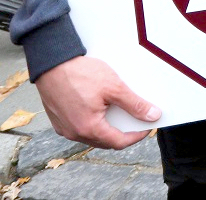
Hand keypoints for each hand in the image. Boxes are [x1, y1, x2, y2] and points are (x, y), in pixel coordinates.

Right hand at [36, 56, 159, 148]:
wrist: (51, 63)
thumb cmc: (80, 74)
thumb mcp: (114, 87)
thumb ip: (135, 104)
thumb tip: (153, 116)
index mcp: (89, 129)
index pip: (119, 142)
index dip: (136, 136)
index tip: (147, 127)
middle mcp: (74, 133)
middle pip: (105, 141)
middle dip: (122, 133)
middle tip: (136, 120)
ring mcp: (64, 127)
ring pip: (92, 135)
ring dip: (107, 128)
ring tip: (120, 113)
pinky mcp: (58, 119)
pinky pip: (80, 127)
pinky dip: (93, 122)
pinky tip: (101, 109)